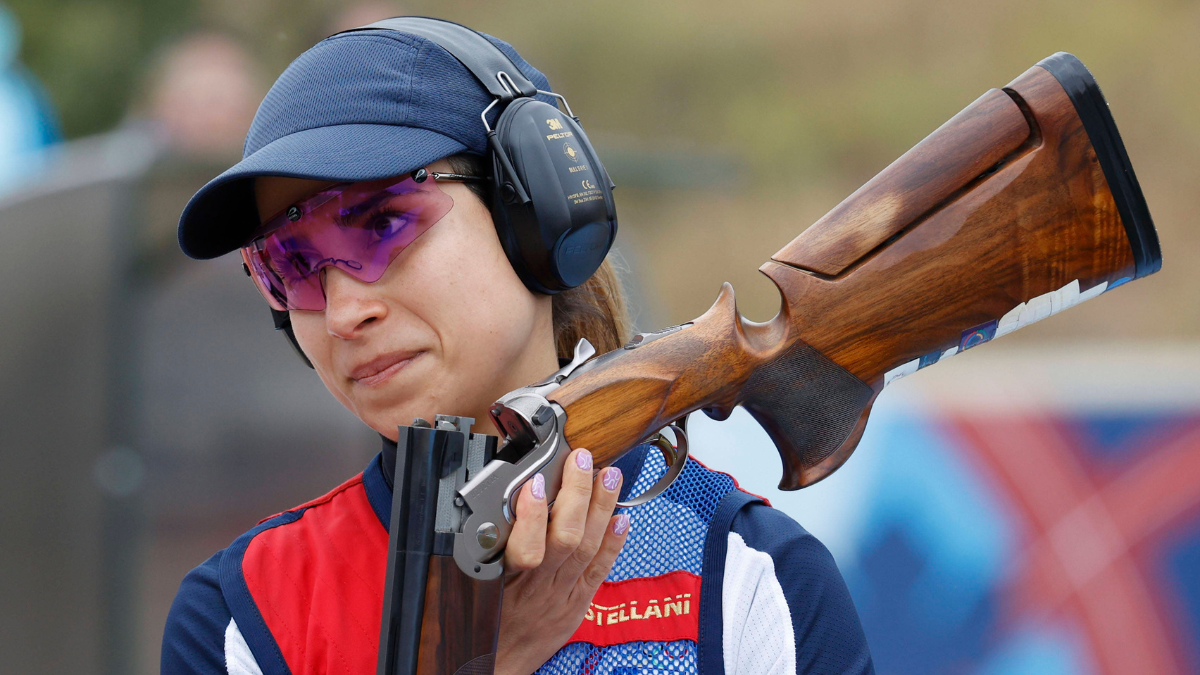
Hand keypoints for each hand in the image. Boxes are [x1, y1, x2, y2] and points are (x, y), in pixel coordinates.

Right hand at [494, 448, 630, 674]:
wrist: (498, 665)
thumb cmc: (484, 624)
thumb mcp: (475, 584)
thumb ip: (486, 547)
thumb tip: (499, 501)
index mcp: (508, 583)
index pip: (526, 547)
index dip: (534, 514)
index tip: (535, 484)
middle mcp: (540, 589)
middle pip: (567, 538)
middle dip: (578, 494)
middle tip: (582, 461)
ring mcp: (563, 596)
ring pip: (588, 548)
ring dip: (602, 508)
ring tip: (609, 477)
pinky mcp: (578, 604)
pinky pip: (600, 571)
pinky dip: (614, 543)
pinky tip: (622, 519)